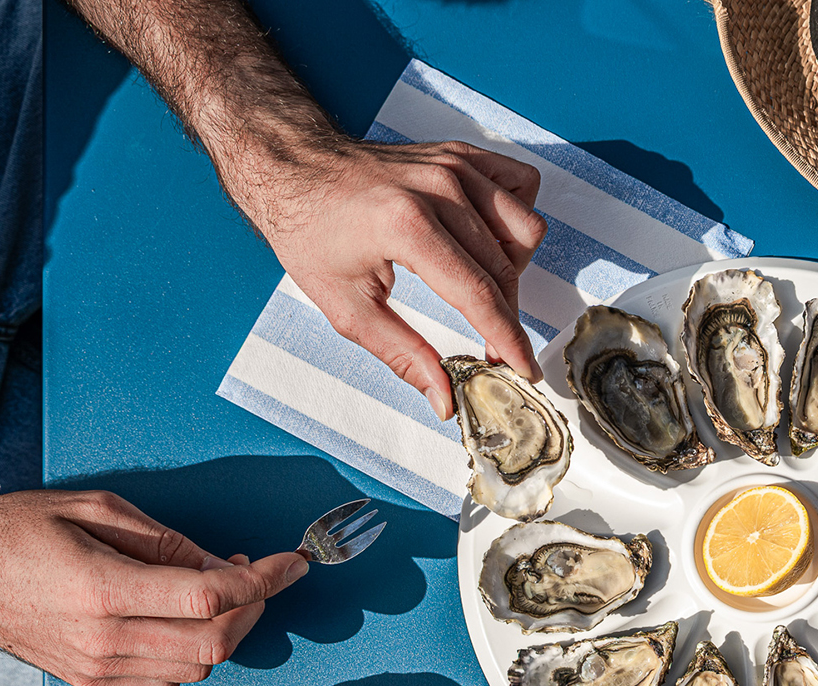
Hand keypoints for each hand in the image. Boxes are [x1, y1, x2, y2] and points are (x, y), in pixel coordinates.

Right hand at [0, 491, 308, 685]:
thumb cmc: (18, 532)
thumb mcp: (97, 510)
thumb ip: (169, 543)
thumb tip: (228, 567)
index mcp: (105, 589)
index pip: (213, 596)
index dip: (266, 581)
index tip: (294, 564)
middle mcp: (105, 638)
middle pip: (216, 642)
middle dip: (255, 609)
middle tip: (256, 577)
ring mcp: (99, 667)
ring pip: (199, 667)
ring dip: (225, 632)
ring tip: (217, 593)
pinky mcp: (93, 682)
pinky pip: (168, 683)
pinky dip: (192, 656)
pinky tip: (183, 622)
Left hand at [227, 136, 547, 418]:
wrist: (292, 168)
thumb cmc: (310, 233)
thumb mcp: (346, 308)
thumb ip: (403, 355)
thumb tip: (444, 398)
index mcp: (406, 226)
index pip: (478, 295)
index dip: (508, 340)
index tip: (525, 370)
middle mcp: (438, 190)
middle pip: (505, 269)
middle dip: (505, 316)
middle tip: (489, 344)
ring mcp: (453, 166)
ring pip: (525, 229)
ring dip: (514, 268)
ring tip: (482, 286)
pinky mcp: (461, 154)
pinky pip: (521, 186)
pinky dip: (515, 218)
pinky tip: (488, 240)